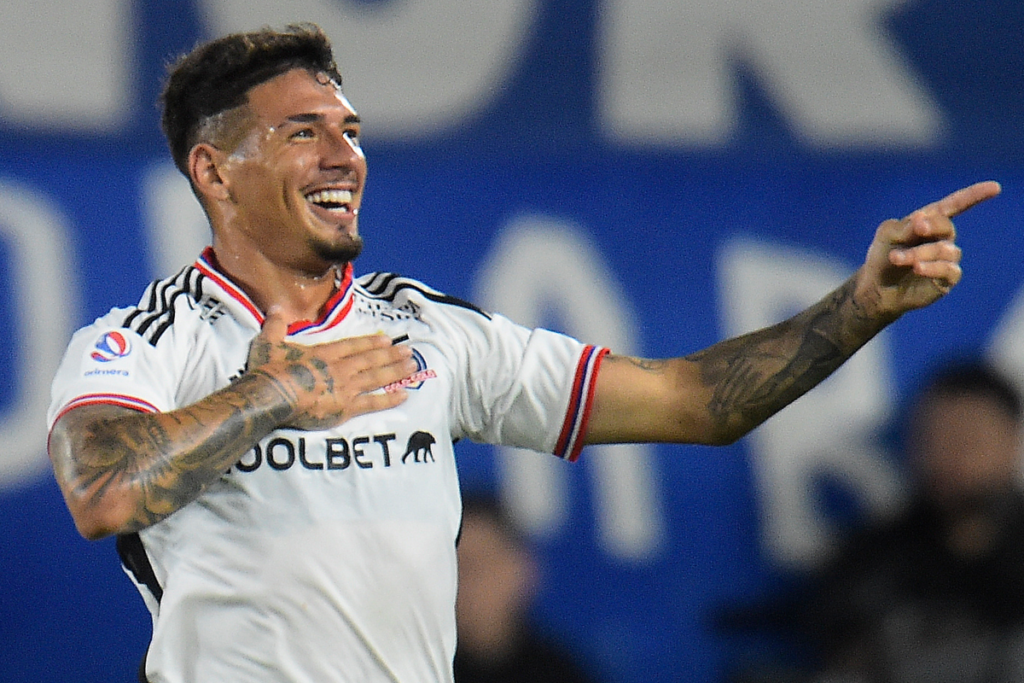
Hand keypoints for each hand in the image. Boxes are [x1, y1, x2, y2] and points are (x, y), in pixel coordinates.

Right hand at [245, 307, 416, 429]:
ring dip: (395, 371)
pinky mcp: (346, 407)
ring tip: (412, 366)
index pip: (352, 345)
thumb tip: (275, 307)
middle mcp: (340, 368)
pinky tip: (404, 395)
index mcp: (324, 353)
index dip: (370, 342)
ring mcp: (345, 387)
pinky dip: (389, 399)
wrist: (271, 395)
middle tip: (409, 351)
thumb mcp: (269, 343)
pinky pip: (373, 403)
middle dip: (390, 354)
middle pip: (370, 359)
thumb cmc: (269, 371)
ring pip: (377, 377)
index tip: (386, 338)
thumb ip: (275, 325)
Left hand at [856, 180, 1000, 320]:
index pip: (954, 205)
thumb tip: (924, 218)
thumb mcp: (888, 235)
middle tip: (916, 229)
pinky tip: (917, 268)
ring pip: (945, 250)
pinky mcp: (947, 278)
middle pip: (946, 226)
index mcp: (928, 222)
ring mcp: (946, 258)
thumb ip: (906, 226)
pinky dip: (931, 267)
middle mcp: (941, 238)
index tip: (994, 187)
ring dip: (918, 253)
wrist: (877, 288)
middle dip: (930, 227)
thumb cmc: (882, 257)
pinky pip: (949, 269)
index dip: (974, 196)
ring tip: (897, 258)